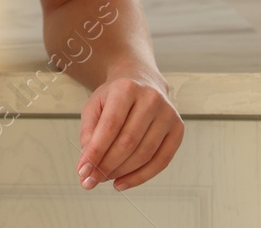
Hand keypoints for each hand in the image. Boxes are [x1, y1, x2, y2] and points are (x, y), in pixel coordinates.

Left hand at [76, 74, 182, 190]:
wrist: (141, 79)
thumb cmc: (115, 95)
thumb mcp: (95, 104)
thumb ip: (89, 131)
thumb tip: (88, 161)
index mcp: (126, 88)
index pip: (110, 125)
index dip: (95, 151)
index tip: (82, 171)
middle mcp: (151, 99)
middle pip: (128, 142)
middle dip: (106, 166)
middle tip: (90, 180)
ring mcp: (168, 114)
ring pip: (144, 154)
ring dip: (122, 173)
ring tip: (104, 180)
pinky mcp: (178, 129)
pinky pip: (161, 161)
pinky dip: (141, 176)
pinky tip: (123, 182)